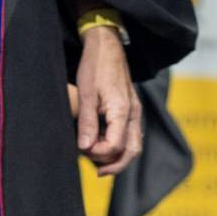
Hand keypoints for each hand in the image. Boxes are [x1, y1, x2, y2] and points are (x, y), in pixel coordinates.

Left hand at [74, 28, 142, 175]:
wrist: (107, 46)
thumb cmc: (95, 67)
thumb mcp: (86, 93)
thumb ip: (87, 122)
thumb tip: (85, 148)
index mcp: (123, 110)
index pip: (115, 147)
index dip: (98, 154)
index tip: (81, 148)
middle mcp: (134, 114)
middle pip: (131, 152)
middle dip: (113, 165)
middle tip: (93, 169)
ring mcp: (135, 112)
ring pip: (133, 145)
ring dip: (116, 157)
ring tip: (96, 160)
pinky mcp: (131, 110)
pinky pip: (131, 136)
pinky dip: (119, 146)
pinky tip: (101, 145)